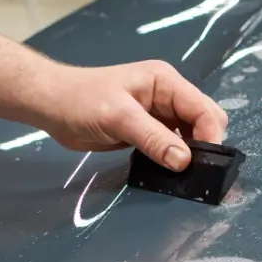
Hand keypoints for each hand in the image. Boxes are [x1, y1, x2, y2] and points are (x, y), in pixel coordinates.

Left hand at [45, 60, 227, 170]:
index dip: (210, 135)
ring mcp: (156, 115)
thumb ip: (153, 138)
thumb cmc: (82, 102)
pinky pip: (167, 146)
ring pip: (186, 137)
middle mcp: (166, 97)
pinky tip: (165, 174)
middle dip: (203, 145)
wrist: (52, 106)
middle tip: (195, 173)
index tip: (206, 164)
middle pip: (201, 122)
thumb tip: (184, 162)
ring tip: (183, 178)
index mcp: (165, 82)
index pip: (203, 109)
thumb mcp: (119, 118)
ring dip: (187, 155)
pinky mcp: (144, 132)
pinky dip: (170, 159)